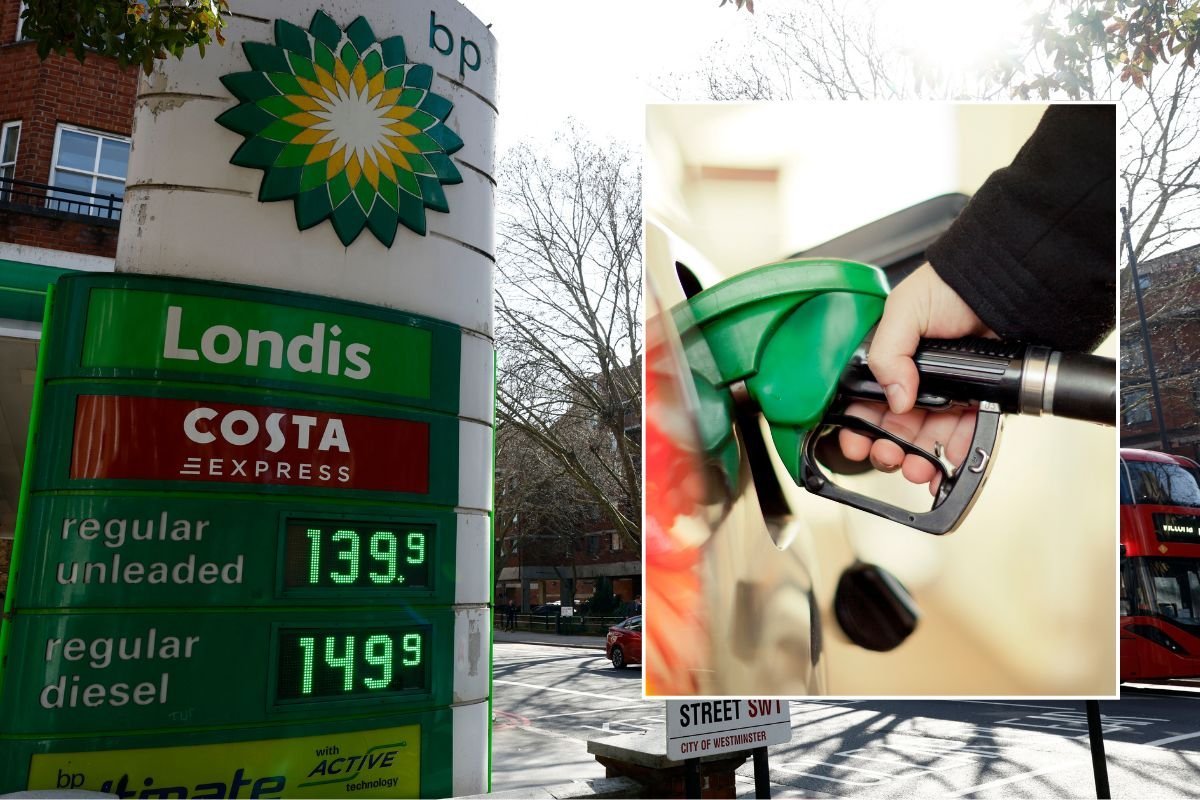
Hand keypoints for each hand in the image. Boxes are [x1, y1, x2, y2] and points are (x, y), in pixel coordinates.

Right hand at [837, 263, 992, 491]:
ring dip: (919, 458)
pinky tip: (948, 460)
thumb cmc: (952, 285)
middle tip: (887, 456)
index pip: (866, 401)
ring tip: (916, 469)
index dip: (859, 426)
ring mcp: (948, 391)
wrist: (1003, 282)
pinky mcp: (979, 398)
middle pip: (895, 426)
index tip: (856, 444)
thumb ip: (887, 353)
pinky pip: (966, 432)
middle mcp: (917, 378)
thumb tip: (895, 398)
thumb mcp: (903, 310)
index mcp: (891, 359)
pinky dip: (957, 450)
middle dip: (888, 449)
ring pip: (927, 436)